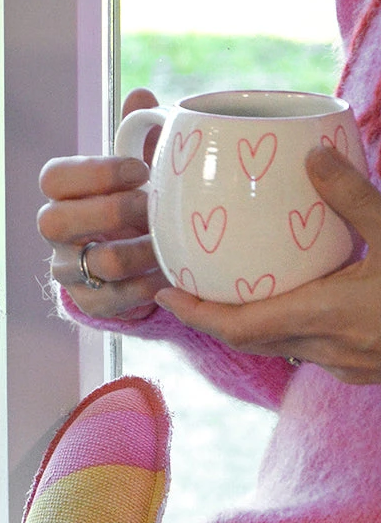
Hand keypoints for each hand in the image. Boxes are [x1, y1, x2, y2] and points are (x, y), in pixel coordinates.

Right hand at [37, 89, 169, 319]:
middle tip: (152, 206)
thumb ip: (139, 137)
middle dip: (111, 212)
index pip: (53, 178)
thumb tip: (141, 97)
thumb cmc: (134, 204)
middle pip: (56, 221)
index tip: (139, 170)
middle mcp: (57, 232)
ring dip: (139, 251)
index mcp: (63, 193)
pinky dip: (149, 284)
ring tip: (169, 242)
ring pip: (93, 262)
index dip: (95, 173)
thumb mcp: (137, 171)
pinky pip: (115, 297)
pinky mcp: (91, 302)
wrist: (138, 262)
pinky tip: (169, 272)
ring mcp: (69, 270)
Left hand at [156, 144, 380, 384]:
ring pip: (281, 347)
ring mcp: (351, 366)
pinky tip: (293, 300)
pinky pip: (312, 350)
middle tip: (183, 286)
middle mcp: (331, 350)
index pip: (238, 326)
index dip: (195, 314)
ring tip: (228, 288)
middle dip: (212, 316)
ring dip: (251, 323)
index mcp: (328, 317)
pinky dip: (289, 328)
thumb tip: (311, 153)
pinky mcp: (369, 369)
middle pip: (251, 339)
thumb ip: (354, 196)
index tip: (162, 294)